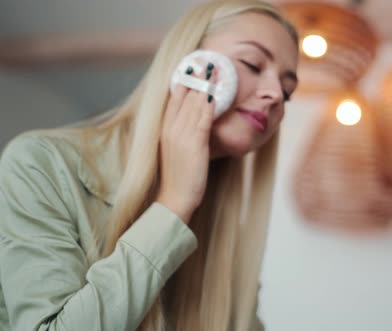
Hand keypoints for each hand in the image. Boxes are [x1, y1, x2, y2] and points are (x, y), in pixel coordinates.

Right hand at [156, 63, 216, 223]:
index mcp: (165, 129)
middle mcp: (170, 128)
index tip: (192, 67)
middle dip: (196, 78)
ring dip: (206, 85)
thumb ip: (183, 135)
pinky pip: (203, 119)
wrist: (174, 199)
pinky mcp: (194, 143)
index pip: (174, 99)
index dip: (183, 81)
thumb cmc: (179, 177)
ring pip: (195, 104)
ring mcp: (181, 135)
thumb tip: (196, 124)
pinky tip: (216, 93)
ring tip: (215, 70)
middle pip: (184, 96)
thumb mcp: (177, 151)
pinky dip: (209, 104)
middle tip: (206, 61)